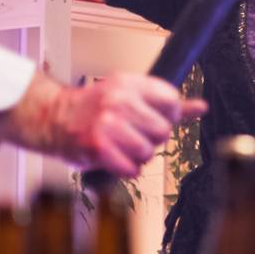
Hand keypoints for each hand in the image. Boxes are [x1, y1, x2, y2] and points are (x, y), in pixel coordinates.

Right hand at [14, 72, 206, 177]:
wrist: (53, 117)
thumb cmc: (95, 108)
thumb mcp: (131, 95)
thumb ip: (167, 103)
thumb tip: (202, 107)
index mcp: (130, 83)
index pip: (172, 102)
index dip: (167, 116)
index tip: (152, 118)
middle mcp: (118, 101)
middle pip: (163, 131)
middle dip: (152, 138)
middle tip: (132, 134)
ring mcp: (107, 124)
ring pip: (148, 152)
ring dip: (138, 156)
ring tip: (122, 146)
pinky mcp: (96, 147)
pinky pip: (131, 169)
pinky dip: (126, 169)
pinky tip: (115, 158)